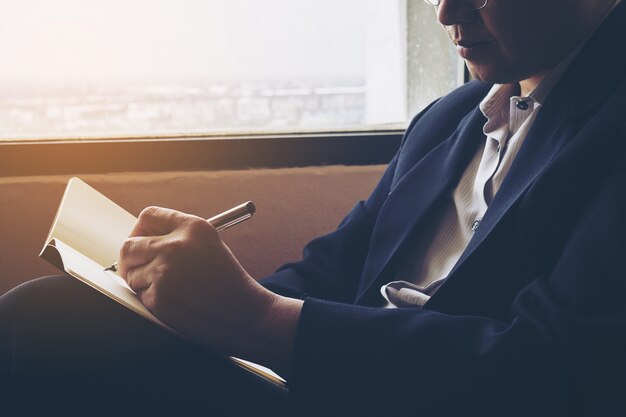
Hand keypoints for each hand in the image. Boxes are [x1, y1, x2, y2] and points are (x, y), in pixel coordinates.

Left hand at [118, 206, 301, 371]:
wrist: (245, 315)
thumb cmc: (229, 283)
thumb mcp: (209, 245)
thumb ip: (178, 237)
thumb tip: (141, 240)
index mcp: (193, 227)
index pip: (149, 216)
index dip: (140, 230)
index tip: (141, 241)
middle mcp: (176, 245)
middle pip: (130, 245)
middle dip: (131, 259)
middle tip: (137, 268)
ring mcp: (165, 271)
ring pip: (132, 273)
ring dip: (144, 283)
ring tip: (173, 289)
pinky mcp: (159, 297)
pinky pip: (140, 295)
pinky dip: (152, 300)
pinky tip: (176, 302)